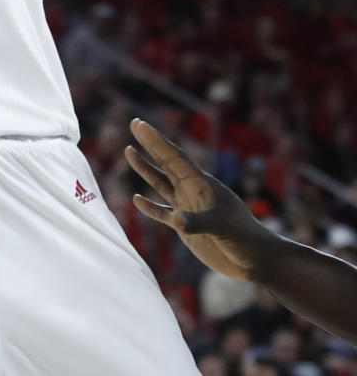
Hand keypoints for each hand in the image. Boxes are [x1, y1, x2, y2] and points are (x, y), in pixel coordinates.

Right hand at [125, 119, 273, 280]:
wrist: (254, 260)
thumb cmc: (243, 237)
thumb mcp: (221, 226)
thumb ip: (196, 222)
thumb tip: (174, 218)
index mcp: (202, 184)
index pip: (175, 157)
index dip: (157, 141)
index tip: (141, 125)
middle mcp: (192, 191)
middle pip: (166, 163)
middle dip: (150, 144)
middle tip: (134, 124)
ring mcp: (188, 208)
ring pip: (161, 183)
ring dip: (146, 169)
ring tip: (129, 151)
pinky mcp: (185, 228)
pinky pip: (162, 213)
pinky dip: (150, 207)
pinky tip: (137, 200)